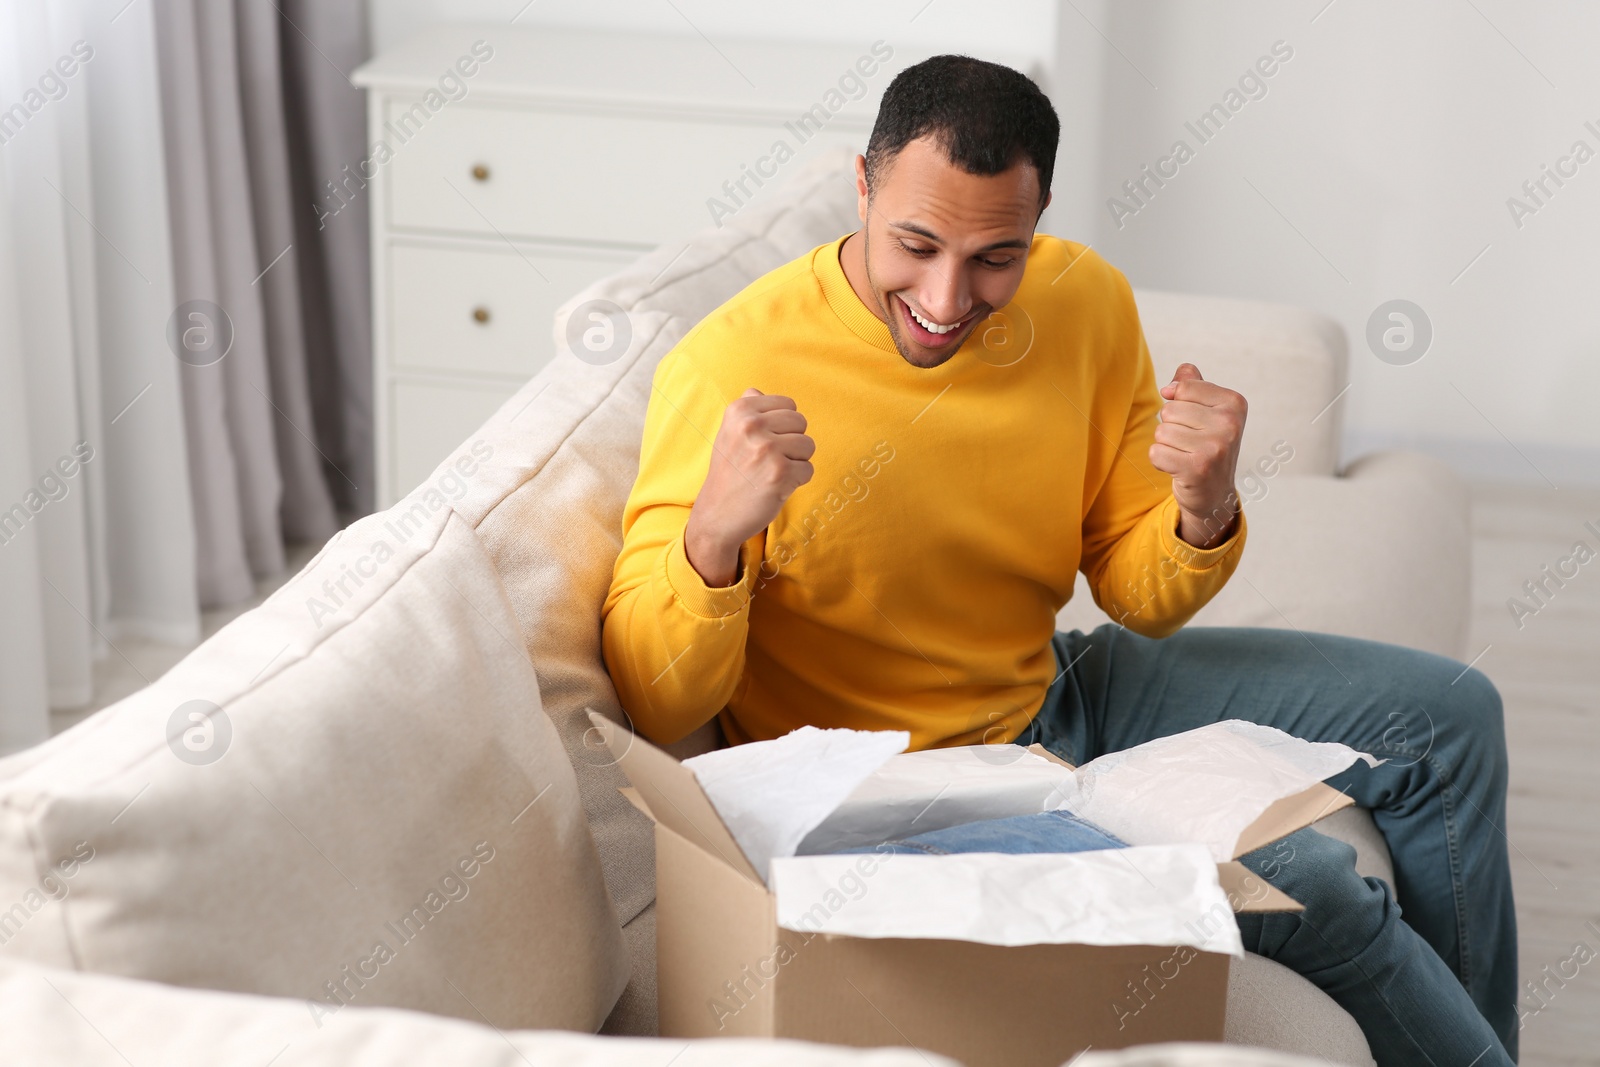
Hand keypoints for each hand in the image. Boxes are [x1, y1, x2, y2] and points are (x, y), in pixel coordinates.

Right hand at [685, 388, 814, 585]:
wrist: (716, 515)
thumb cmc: (729, 473)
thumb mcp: (728, 434)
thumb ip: (746, 410)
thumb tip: (756, 390)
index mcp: (740, 410)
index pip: (789, 405)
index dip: (782, 427)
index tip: (762, 443)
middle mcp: (752, 425)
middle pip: (801, 423)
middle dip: (791, 443)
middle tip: (768, 461)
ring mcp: (766, 449)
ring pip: (808, 446)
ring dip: (795, 462)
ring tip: (771, 473)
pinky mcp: (780, 473)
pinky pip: (808, 469)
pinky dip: (796, 482)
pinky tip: (774, 488)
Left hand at [1149, 364, 1246, 548]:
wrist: (1214, 493)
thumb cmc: (1206, 445)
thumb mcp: (1207, 412)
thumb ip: (1193, 387)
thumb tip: (1180, 374)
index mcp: (1234, 403)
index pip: (1183, 388)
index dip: (1179, 404)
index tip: (1196, 422)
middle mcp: (1229, 424)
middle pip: (1169, 410)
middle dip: (1172, 427)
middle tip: (1190, 443)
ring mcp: (1215, 447)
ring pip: (1161, 431)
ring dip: (1166, 445)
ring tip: (1186, 455)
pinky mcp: (1197, 469)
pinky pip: (1155, 452)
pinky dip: (1160, 461)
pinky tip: (1179, 468)